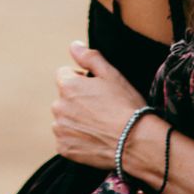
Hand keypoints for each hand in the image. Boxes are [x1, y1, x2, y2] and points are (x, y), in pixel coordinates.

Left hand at [52, 41, 151, 169]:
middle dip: (77, 100)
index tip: (97, 90)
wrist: (135, 142)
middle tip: (101, 109)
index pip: (64, 74)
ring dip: (75, 119)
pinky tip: (94, 139)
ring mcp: (60, 128)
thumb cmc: (125, 105)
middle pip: (64, 97)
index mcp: (67, 85)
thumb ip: (89, 57)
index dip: (82, 80)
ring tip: (99, 125)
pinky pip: (65, 139)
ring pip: (64, 118)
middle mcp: (58, 106)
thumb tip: (73, 46)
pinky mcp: (64, 148)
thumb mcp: (111, 74)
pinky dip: (76, 139)